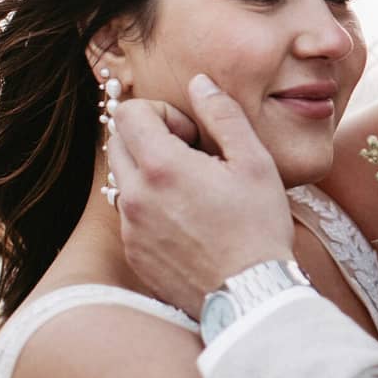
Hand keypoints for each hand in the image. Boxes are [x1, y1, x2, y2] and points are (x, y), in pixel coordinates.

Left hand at [108, 74, 293, 316]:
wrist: (251, 295)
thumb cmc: (259, 227)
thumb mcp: (254, 162)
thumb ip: (222, 114)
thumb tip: (199, 82)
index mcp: (161, 167)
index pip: (128, 112)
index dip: (162, 113)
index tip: (192, 135)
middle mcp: (135, 196)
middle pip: (118, 141)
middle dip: (151, 138)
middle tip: (194, 158)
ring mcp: (130, 228)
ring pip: (122, 179)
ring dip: (149, 173)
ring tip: (192, 191)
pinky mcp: (134, 253)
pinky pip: (129, 214)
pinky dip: (151, 206)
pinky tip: (190, 222)